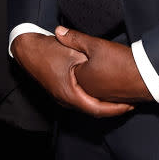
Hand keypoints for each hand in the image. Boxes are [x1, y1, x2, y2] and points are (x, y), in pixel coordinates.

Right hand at [11, 33, 132, 117]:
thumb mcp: (71, 50)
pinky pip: (82, 99)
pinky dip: (95, 97)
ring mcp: (63, 97)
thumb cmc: (47, 51)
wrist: (28, 50)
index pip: (97, 109)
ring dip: (104, 103)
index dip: (115, 109)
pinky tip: (104, 90)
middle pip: (94, 110)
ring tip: (121, 98)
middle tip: (130, 101)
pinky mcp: (63, 92)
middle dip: (113, 108)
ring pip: (88, 105)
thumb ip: (90, 57)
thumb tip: (106, 57)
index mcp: (69, 93)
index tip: (129, 104)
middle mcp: (66, 100)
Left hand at [56, 27, 153, 103]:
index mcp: (81, 79)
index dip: (76, 56)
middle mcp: (89, 92)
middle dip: (84, 68)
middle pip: (82, 77)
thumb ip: (75, 38)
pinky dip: (107, 84)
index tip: (83, 51)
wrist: (147, 77)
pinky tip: (113, 75)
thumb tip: (59, 32)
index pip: (71, 67)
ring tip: (105, 65)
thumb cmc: (122, 62)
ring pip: (94, 85)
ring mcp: (102, 97)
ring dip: (96, 77)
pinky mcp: (114, 100)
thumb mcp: (96, 44)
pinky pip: (105, 92)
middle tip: (94, 59)